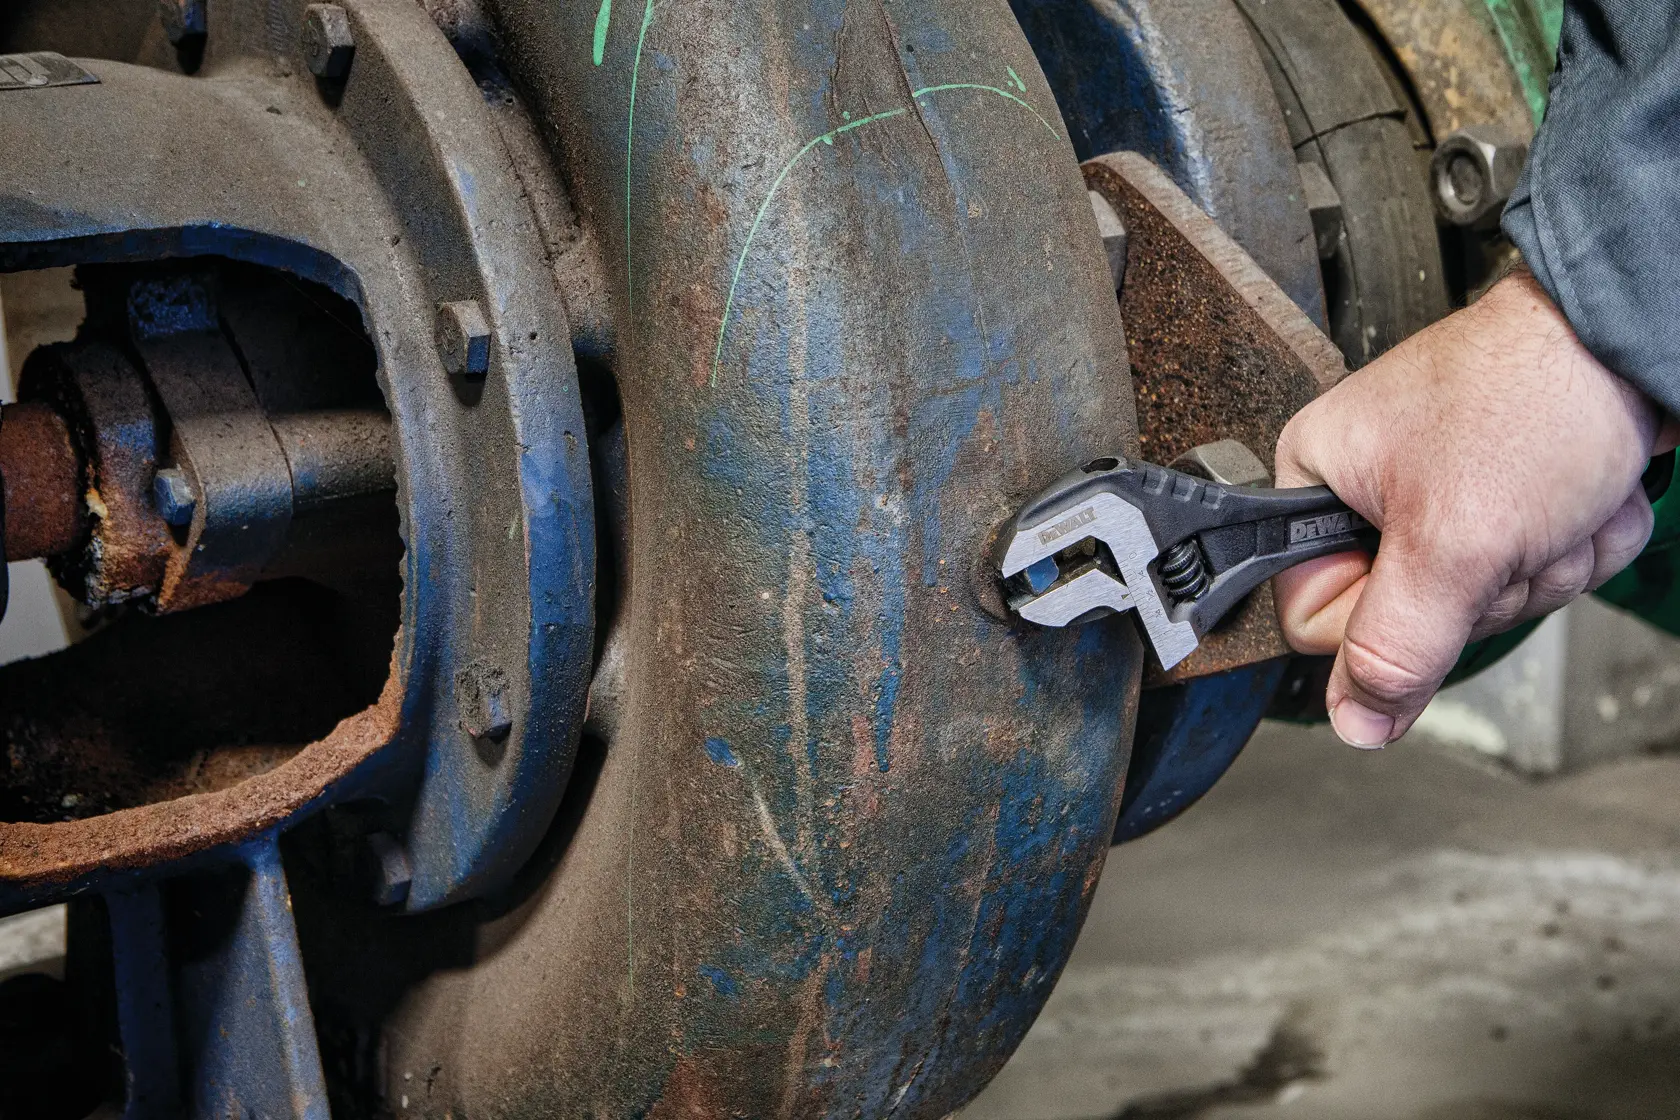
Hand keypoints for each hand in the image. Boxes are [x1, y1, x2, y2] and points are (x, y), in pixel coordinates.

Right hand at [1273, 269, 1670, 747]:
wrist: (1636, 336)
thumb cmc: (1535, 392)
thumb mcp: (1452, 543)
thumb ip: (1395, 648)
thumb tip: (1354, 721)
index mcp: (1317, 482)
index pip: (1319, 620)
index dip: (1391, 618)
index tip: (1437, 570)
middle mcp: (1369, 488)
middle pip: (1416, 618)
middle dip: (1492, 584)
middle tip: (1513, 524)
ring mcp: (1443, 493)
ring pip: (1487, 599)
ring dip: (1546, 562)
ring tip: (1554, 498)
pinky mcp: (1509, 496)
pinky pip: (1537, 569)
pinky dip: (1577, 542)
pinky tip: (1582, 493)